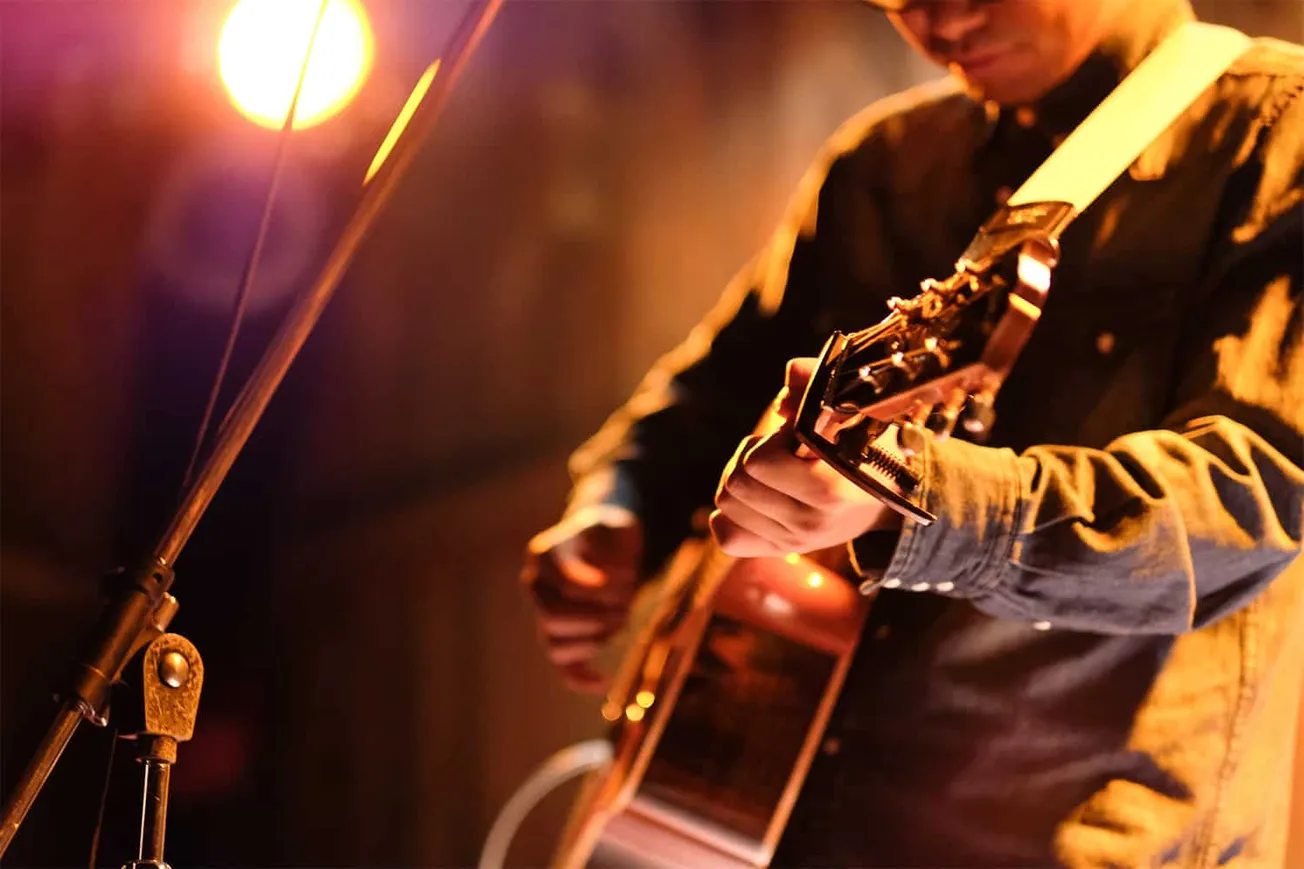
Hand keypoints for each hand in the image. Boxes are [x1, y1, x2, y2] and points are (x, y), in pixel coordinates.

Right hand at [521, 505, 643, 692]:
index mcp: (543, 555)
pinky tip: (603, 680)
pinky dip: (581, 679)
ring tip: (621, 619)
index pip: (566, 584)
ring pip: (555, 646)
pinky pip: (563, 668)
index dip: (600, 589)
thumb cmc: (611, 534)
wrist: (605, 543)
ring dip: (594, 640)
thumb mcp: (616, 525)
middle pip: (553, 618)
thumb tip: (603, 582)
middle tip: (625, 605)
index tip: (626, 578)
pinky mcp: (563, 636)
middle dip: (596, 617)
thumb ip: (612, 542)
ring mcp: (545, 614)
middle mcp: (535, 586)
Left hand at [710, 357, 899, 557]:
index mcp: (830, 490)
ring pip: (725, 504)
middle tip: (780, 451)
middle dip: (751, 456)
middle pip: (735, 482)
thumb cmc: (866, 441)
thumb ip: (819, 383)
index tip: (798, 437)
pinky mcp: (782, 550)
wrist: (890, 492)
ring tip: (773, 471)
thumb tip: (789, 380)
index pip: (758, 463)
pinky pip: (728, 536)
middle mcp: (811, 523)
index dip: (771, 440)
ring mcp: (796, 542)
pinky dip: (732, 514)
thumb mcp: (853, 409)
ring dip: (741, 479)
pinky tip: (758, 497)